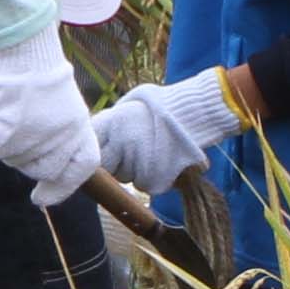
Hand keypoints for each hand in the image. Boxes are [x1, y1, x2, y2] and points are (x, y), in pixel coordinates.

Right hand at [0, 32, 101, 210]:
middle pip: (44, 170)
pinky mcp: (16, 131)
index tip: (41, 199)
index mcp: (81, 126)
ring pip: (16, 160)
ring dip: (2, 144)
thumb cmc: (38, 72)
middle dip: (25, 163)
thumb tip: (42, 180)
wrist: (25, 50)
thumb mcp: (61, 105)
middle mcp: (66, 135)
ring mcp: (42, 135)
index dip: (63, 187)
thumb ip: (58, 136)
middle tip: (10, 143)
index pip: (83, 167)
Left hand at [92, 67, 243, 196]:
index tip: (108, 149)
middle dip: (115, 163)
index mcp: (113, 123)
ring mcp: (137, 163)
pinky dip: (151, 177)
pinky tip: (163, 161)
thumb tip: (95, 138)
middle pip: (106, 167)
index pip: (91, 146)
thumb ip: (112, 122)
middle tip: (131, 153)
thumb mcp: (131, 103)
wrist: (198, 113)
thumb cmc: (164, 105)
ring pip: (125, 178)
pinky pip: (143, 185)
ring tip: (152, 151)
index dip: (98, 149)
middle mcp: (121, 144)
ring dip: (134, 170)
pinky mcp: (152, 179)